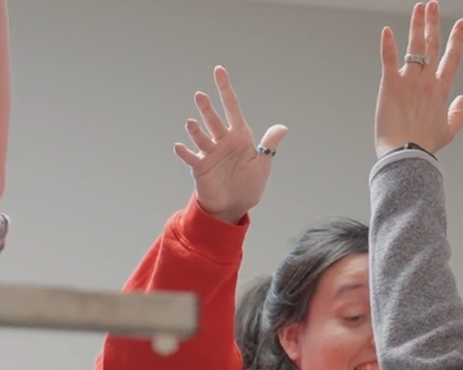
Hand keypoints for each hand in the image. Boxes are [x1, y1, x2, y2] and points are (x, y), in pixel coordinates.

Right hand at [176, 66, 287, 224]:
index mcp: (239, 136)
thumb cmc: (249, 185)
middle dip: (208, 109)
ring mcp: (210, 153)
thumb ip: (269, 145)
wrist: (234, 206)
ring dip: (196, 130)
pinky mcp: (200, 167)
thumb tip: (283, 128)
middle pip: (214, 120)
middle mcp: (222, 141)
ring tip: (191, 123)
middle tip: (201, 96)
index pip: (231, 107)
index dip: (225, 89)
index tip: (219, 71)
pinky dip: (185, 152)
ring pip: (201, 137)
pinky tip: (179, 146)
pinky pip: (191, 157)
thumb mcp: (262, 164)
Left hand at [375, 2, 462, 159]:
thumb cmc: (424, 147)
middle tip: (433, 5)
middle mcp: (427, 82)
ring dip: (417, 25)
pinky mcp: (390, 86)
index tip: (461, 24)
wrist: (406, 156)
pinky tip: (386, 30)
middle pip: (433, 45)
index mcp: (441, 91)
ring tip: (419, 8)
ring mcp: (409, 82)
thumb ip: (459, 115)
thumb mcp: (449, 132)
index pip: (452, 58)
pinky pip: (389, 60)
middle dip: (433, 23)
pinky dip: (387, 45)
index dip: (457, 39)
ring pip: (415, 47)